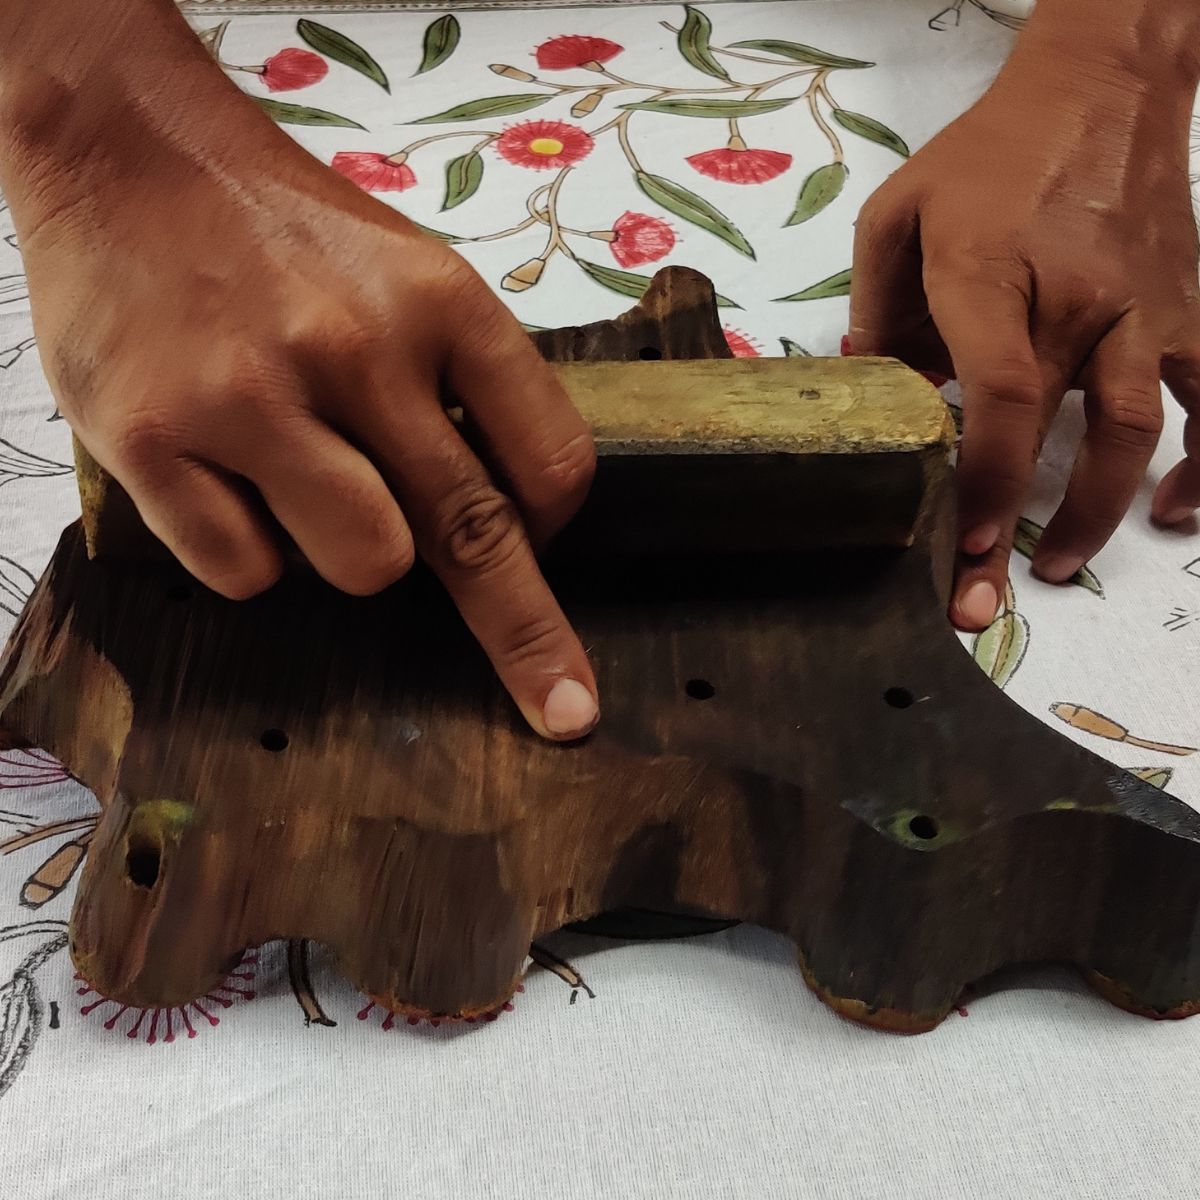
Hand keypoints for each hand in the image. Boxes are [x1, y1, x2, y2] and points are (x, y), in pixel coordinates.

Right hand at [12, 86, 598, 740]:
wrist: (126, 148)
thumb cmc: (285, 228)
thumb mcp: (407, 268)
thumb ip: (463, 379)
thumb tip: (516, 503)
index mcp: (439, 302)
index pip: (549, 459)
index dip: (557, 524)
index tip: (545, 546)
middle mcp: (355, 349)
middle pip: (474, 537)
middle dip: (528, 638)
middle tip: (566, 709)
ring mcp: (250, 396)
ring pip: (364, 566)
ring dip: (349, 556)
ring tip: (303, 486)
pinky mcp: (152, 438)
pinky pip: (246, 573)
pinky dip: (249, 552)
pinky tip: (226, 483)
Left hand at [849, 44, 1199, 628]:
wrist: (1102, 89)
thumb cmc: (987, 157)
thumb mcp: (898, 216)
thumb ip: (875, 307)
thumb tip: (866, 390)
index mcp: (997, 275)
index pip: (1002, 394)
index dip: (989, 478)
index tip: (969, 542)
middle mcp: (1083, 301)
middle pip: (1061, 433)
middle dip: (1026, 527)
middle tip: (986, 599)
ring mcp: (1148, 310)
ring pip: (1142, 430)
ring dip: (1104, 512)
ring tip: (1060, 566)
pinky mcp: (1191, 309)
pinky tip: (1178, 510)